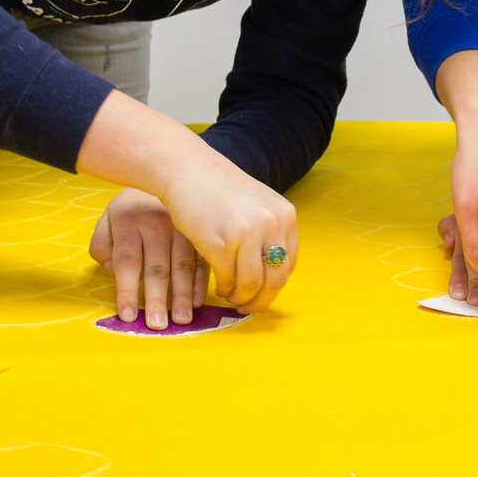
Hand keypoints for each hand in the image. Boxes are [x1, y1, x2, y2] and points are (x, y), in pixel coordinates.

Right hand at [77, 91, 298, 315]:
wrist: (187, 170)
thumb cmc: (218, 188)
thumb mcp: (258, 204)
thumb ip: (270, 231)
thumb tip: (274, 270)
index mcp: (285, 216)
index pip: (289, 263)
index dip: (276, 283)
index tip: (264, 292)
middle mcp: (271, 225)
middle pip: (275, 278)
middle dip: (262, 299)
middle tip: (249, 306)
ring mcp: (247, 235)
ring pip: (252, 283)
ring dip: (242, 298)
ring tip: (232, 297)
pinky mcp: (221, 244)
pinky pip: (228, 279)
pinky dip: (224, 288)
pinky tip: (219, 288)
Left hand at [89, 187, 208, 328]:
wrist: (168, 170)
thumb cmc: (133, 206)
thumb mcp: (108, 218)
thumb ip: (101, 244)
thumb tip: (110, 271)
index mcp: (129, 221)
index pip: (126, 262)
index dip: (127, 290)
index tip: (127, 316)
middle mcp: (156, 224)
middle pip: (156, 267)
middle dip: (157, 298)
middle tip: (157, 325)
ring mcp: (182, 226)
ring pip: (182, 264)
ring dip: (183, 294)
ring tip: (182, 319)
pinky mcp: (200, 230)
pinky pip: (202, 258)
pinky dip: (201, 281)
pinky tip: (199, 300)